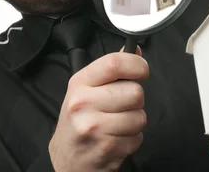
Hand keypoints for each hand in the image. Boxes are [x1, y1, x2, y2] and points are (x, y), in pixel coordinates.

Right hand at [49, 46, 148, 171]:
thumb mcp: (87, 89)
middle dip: (136, 100)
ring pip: (140, 117)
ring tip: (118, 124)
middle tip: (123, 105)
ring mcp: (94, 127)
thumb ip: (111, 69)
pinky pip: (138, 138)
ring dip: (135, 122)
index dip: (136, 64)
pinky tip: (116, 138)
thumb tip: (135, 50)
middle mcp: (83, 103)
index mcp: (80, 83)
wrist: (66, 157)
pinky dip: (132, 139)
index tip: (142, 70)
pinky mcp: (106, 148)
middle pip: (135, 92)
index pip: (114, 63)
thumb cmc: (79, 119)